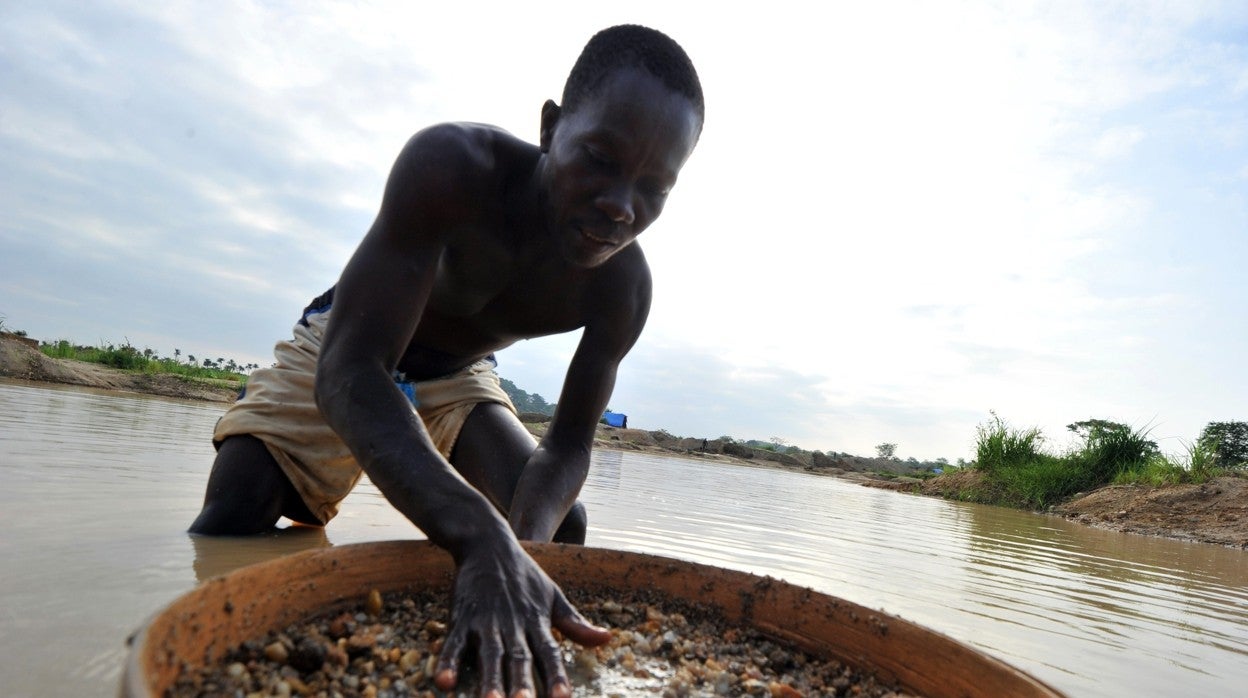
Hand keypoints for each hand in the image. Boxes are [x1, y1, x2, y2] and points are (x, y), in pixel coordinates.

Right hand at [434, 538, 611, 696]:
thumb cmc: (524, 575)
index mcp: (536, 621)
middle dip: (522, 684)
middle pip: (519, 658)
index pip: (550, 653)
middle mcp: (513, 624)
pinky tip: (444, 682)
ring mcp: (486, 621)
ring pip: (489, 654)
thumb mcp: (553, 595)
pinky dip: (448, 662)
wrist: (487, 543)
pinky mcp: (462, 617)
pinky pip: (454, 643)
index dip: (556, 676)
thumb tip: (607, 638)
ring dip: (490, 679)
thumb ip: (575, 623)